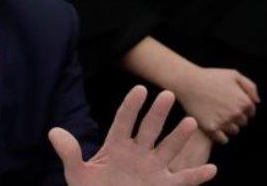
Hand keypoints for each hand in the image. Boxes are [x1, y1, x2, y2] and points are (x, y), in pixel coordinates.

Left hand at [49, 86, 216, 185]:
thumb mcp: (77, 175)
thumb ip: (69, 154)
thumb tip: (54, 132)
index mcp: (116, 145)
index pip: (124, 121)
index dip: (131, 106)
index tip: (140, 89)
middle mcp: (138, 153)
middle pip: (149, 129)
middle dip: (158, 113)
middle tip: (167, 94)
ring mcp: (153, 169)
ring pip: (169, 149)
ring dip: (179, 137)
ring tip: (190, 122)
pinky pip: (183, 180)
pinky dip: (197, 176)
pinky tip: (212, 169)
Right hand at [173, 67, 258, 143]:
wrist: (188, 82)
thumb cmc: (210, 77)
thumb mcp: (234, 74)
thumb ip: (250, 87)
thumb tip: (257, 102)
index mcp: (244, 101)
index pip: (250, 113)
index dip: (240, 108)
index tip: (229, 103)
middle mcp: (236, 113)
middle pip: (242, 123)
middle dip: (234, 117)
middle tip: (221, 109)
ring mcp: (224, 122)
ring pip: (233, 131)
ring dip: (228, 126)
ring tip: (216, 116)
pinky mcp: (211, 128)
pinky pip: (223, 140)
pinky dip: (220, 136)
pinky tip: (214, 126)